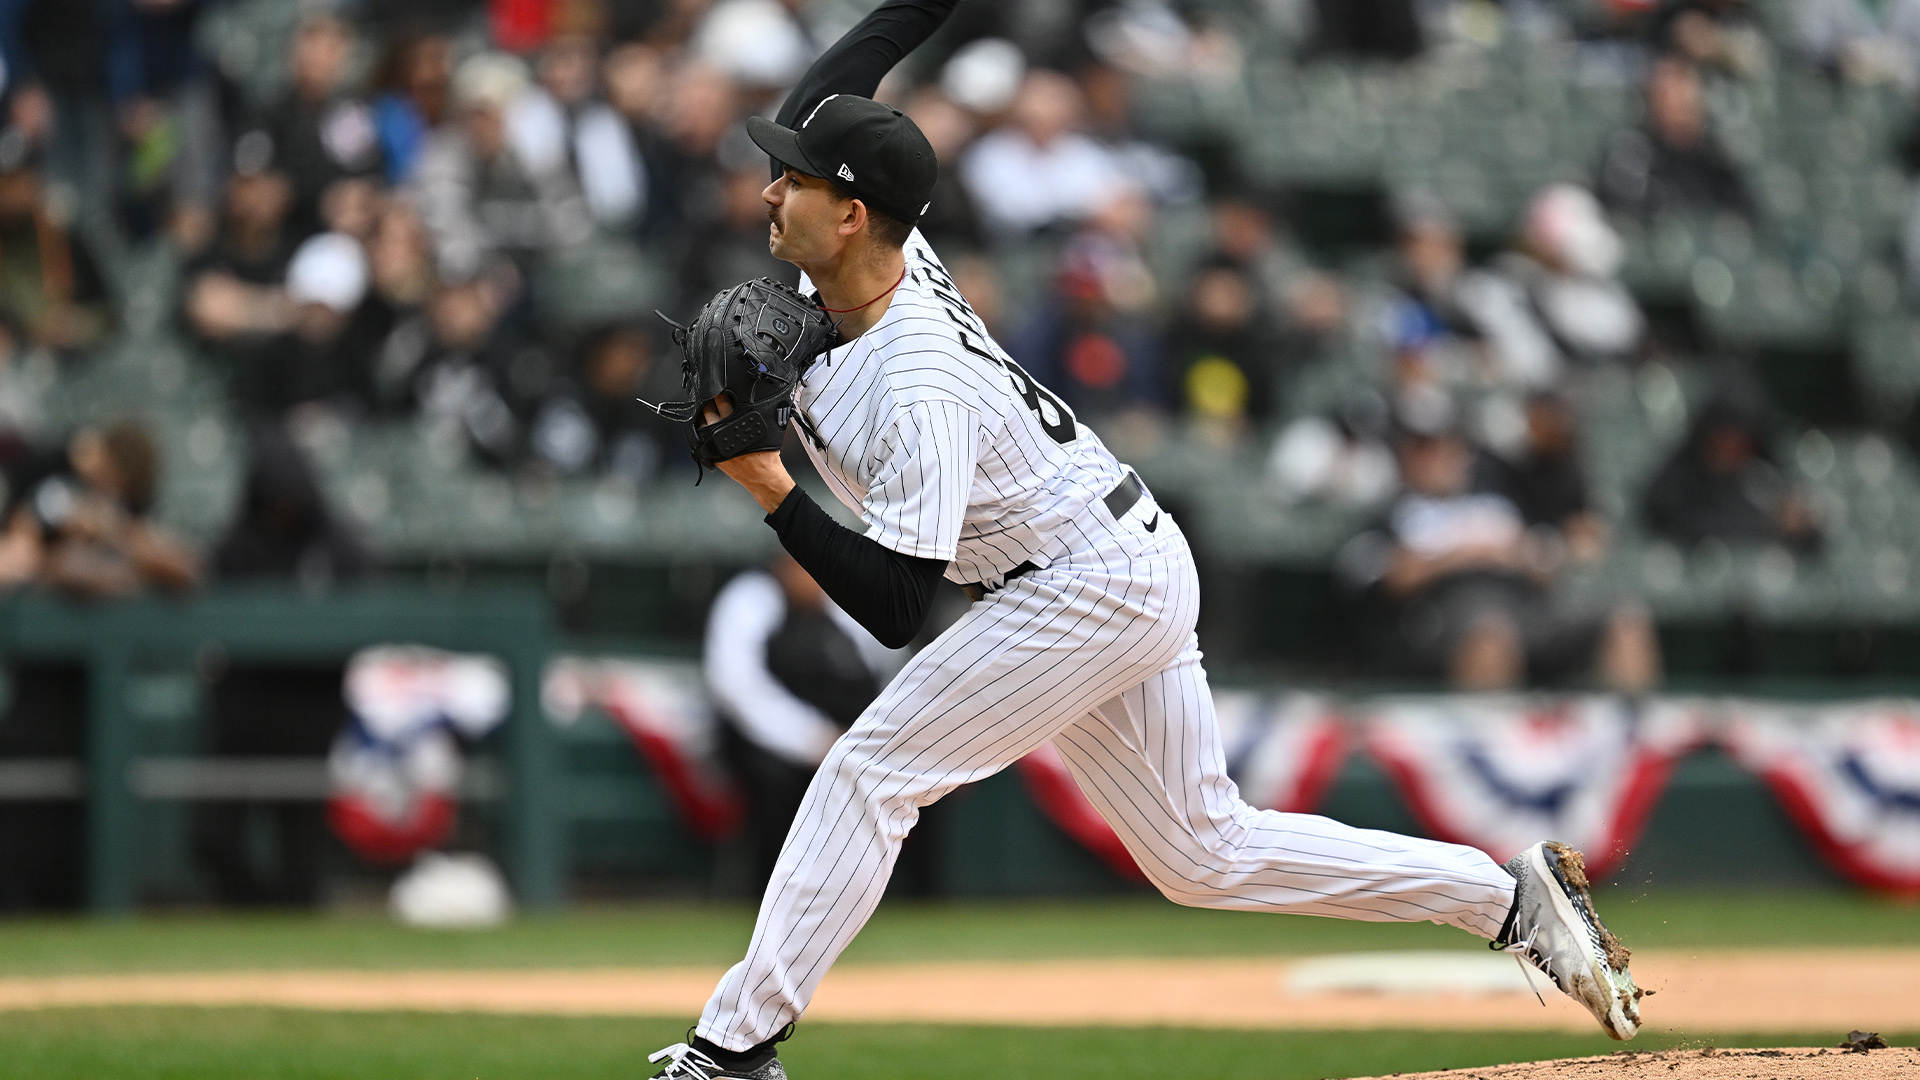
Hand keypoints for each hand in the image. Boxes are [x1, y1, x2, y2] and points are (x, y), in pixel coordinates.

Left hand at [703, 395, 794, 512]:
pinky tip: (709, 430)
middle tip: (713, 400)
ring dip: (704, 417)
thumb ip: (758, 412)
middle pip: (708, 409)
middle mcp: (723, 430)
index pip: (722, 400)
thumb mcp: (767, 427)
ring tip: (710, 414)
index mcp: (737, 421)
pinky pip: (701, 437)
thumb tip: (754, 401)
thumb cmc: (766, 454)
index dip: (720, 394)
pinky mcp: (711, 453)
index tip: (719, 391)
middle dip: (710, 403)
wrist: (762, 475)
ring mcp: (714, 442)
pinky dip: (703, 432)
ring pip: (702, 423)